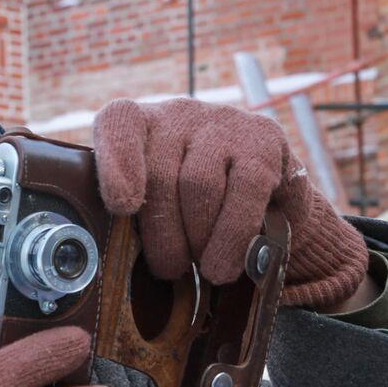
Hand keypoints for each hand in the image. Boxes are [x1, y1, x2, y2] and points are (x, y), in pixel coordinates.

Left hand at [92, 97, 368, 309]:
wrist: (271, 201)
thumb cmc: (198, 213)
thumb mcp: (159, 210)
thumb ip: (138, 218)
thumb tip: (125, 254)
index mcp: (142, 127)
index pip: (118, 122)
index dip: (116, 164)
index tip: (122, 207)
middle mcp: (179, 116)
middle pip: (160, 175)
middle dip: (163, 234)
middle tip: (170, 269)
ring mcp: (223, 124)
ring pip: (200, 184)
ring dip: (199, 238)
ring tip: (205, 270)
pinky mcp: (264, 141)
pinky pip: (245, 191)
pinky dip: (232, 235)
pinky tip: (226, 263)